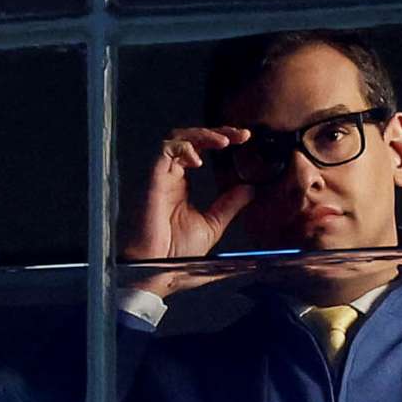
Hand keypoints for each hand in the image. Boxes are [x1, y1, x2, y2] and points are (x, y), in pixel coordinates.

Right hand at [120, 127, 258, 261]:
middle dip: (216, 131)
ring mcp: (160, 176)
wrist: (155, 269)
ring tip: (224, 141)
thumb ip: (228, 205)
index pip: (200, 150)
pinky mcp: (152, 179)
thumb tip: (249, 190)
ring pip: (177, 138)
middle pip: (190, 138)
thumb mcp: (212, 225)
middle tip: (241, 135)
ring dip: (203, 135)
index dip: (220, 140)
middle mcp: (169, 177)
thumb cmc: (175, 254)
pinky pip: (164, 150)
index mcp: (180, 186)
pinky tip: (199, 158)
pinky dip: (183, 147)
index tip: (244, 140)